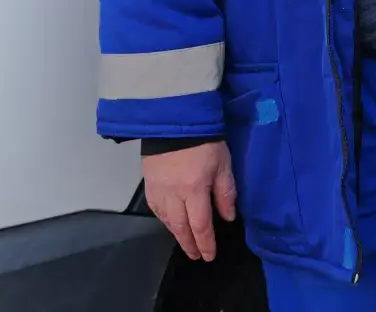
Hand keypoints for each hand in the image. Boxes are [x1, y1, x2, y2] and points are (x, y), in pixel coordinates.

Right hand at [143, 141, 237, 260]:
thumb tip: (228, 217)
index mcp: (194, 189)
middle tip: (196, 256)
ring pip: (166, 220)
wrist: (174, 118)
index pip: (200, 226)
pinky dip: (163, 219)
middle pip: (180, 227)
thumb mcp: (223, 164)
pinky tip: (169, 221)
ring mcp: (158, 188)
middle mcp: (173, 194)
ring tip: (185, 241)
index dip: (205, 243)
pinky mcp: (148, 181)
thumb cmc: (204, 140)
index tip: (209, 256)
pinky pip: (155, 207)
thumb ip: (225, 192)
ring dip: (176, 233)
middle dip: (189, 244)